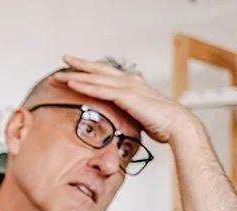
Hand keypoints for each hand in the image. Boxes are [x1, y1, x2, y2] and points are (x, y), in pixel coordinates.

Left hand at [51, 55, 203, 143]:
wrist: (178, 125)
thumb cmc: (163, 124)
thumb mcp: (141, 116)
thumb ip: (129, 114)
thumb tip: (120, 121)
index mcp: (133, 85)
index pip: (108, 74)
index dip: (92, 70)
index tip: (78, 68)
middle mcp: (130, 82)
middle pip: (99, 69)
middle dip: (80, 65)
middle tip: (64, 58)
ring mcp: (128, 87)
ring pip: (96, 78)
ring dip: (75, 75)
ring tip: (59, 74)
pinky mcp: (126, 96)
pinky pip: (100, 90)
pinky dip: (84, 86)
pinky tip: (71, 84)